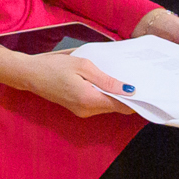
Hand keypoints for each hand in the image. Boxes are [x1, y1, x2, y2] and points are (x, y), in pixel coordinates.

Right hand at [0, 48, 134, 117]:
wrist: (29, 74)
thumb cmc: (54, 66)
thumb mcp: (83, 66)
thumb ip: (106, 80)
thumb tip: (129, 89)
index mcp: (90, 100)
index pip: (122, 106)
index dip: (137, 101)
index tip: (148, 90)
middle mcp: (87, 110)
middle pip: (116, 107)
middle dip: (127, 97)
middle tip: (137, 79)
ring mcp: (82, 111)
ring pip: (107, 106)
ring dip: (115, 95)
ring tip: (121, 78)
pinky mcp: (77, 108)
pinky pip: (97, 104)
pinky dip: (104, 95)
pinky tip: (105, 82)